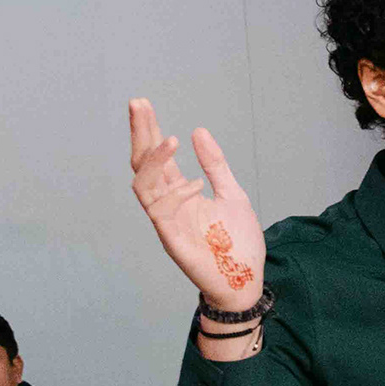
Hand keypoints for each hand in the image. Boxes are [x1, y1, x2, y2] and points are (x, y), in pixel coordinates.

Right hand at [126, 99, 266, 311]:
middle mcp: (168, 204)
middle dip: (140, 133)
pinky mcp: (172, 240)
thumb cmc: (238, 243)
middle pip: (142, 164)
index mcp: (180, 192)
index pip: (157, 157)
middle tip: (139, 104)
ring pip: (143, 185)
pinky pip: (160, 212)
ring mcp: (167, 222)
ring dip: (154, 160)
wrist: (246, 281)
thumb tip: (199, 130)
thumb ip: (215, 165)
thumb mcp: (232, 194)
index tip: (142, 104)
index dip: (148, 130)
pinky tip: (196, 185)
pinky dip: (175, 194)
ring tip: (170, 139)